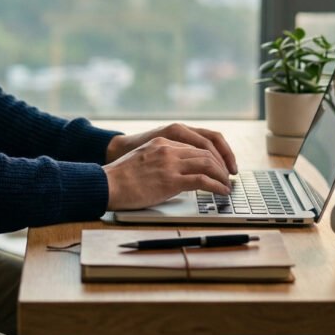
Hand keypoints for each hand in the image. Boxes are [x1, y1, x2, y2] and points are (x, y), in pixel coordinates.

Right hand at [103, 137, 231, 210]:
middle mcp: (168, 149)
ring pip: (208, 164)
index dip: (211, 156)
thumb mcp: (141, 160)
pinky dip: (217, 186)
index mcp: (161, 142)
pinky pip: (203, 180)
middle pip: (206, 152)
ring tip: (227, 186)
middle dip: (221, 165)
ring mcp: (170, 164)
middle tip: (227, 177)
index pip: (195, 145)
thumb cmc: (119, 178)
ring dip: (222, 176)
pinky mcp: (171, 180)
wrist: (106, 184)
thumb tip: (174, 175)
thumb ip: (159, 161)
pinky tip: (222, 192)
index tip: (218, 167)